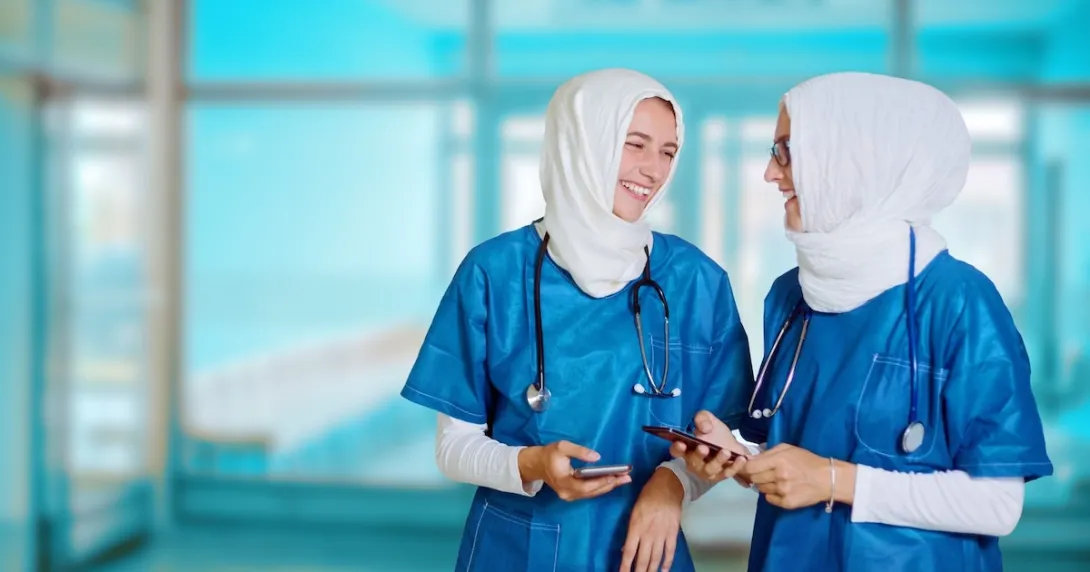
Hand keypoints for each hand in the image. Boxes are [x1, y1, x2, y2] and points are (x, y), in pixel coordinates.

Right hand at [518, 440, 631, 500]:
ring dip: (608, 486)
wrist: (536, 464)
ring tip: (624, 479)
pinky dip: (601, 487)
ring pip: (592, 493)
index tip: (615, 475)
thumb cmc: (549, 454)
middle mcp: (567, 493)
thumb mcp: (562, 447)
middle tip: (626, 478)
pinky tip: (612, 481)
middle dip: (610, 484)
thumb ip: (579, 451)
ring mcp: (569, 496)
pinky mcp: (572, 495)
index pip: (586, 486)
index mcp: (563, 482)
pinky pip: (589, 492)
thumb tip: (597, 457)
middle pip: (592, 492)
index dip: (601, 482)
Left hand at [620, 468, 683, 571]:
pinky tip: (664, 570)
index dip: (625, 566)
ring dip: (651, 570)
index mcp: (635, 527)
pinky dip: (667, 562)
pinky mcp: (672, 533)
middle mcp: (648, 534)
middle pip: (642, 559)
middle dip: (639, 571)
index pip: (629, 552)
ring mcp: (661, 535)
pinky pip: (670, 551)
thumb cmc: (647, 497)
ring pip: (655, 558)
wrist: (667, 487)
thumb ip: (631, 532)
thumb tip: (626, 549)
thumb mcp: (634, 512)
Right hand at [667, 410, 748, 483]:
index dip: (677, 448)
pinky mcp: (721, 476)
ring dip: (717, 461)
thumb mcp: (707, 419)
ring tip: (726, 452)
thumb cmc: (715, 434)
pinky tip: (741, 458)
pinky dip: (734, 467)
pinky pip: (727, 473)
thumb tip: (705, 429)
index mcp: (687, 449)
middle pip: (693, 462)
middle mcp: (694, 462)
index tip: (681, 443)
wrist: (732, 446)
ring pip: (710, 469)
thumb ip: (702, 418)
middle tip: (704, 448)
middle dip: (698, 455)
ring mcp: (708, 471)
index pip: (676, 451)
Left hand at [740, 444, 855, 509]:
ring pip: (761, 489)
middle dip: (756, 476)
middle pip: (754, 479)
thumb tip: (750, 459)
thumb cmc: (806, 460)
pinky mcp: (787, 503)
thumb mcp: (787, 449)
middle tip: (764, 473)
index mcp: (778, 460)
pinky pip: (769, 499)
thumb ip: (767, 453)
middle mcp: (779, 476)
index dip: (746, 467)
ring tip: (776, 480)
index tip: (748, 467)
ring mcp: (783, 491)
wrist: (827, 478)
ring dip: (765, 485)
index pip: (750, 467)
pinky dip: (772, 495)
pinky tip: (781, 489)